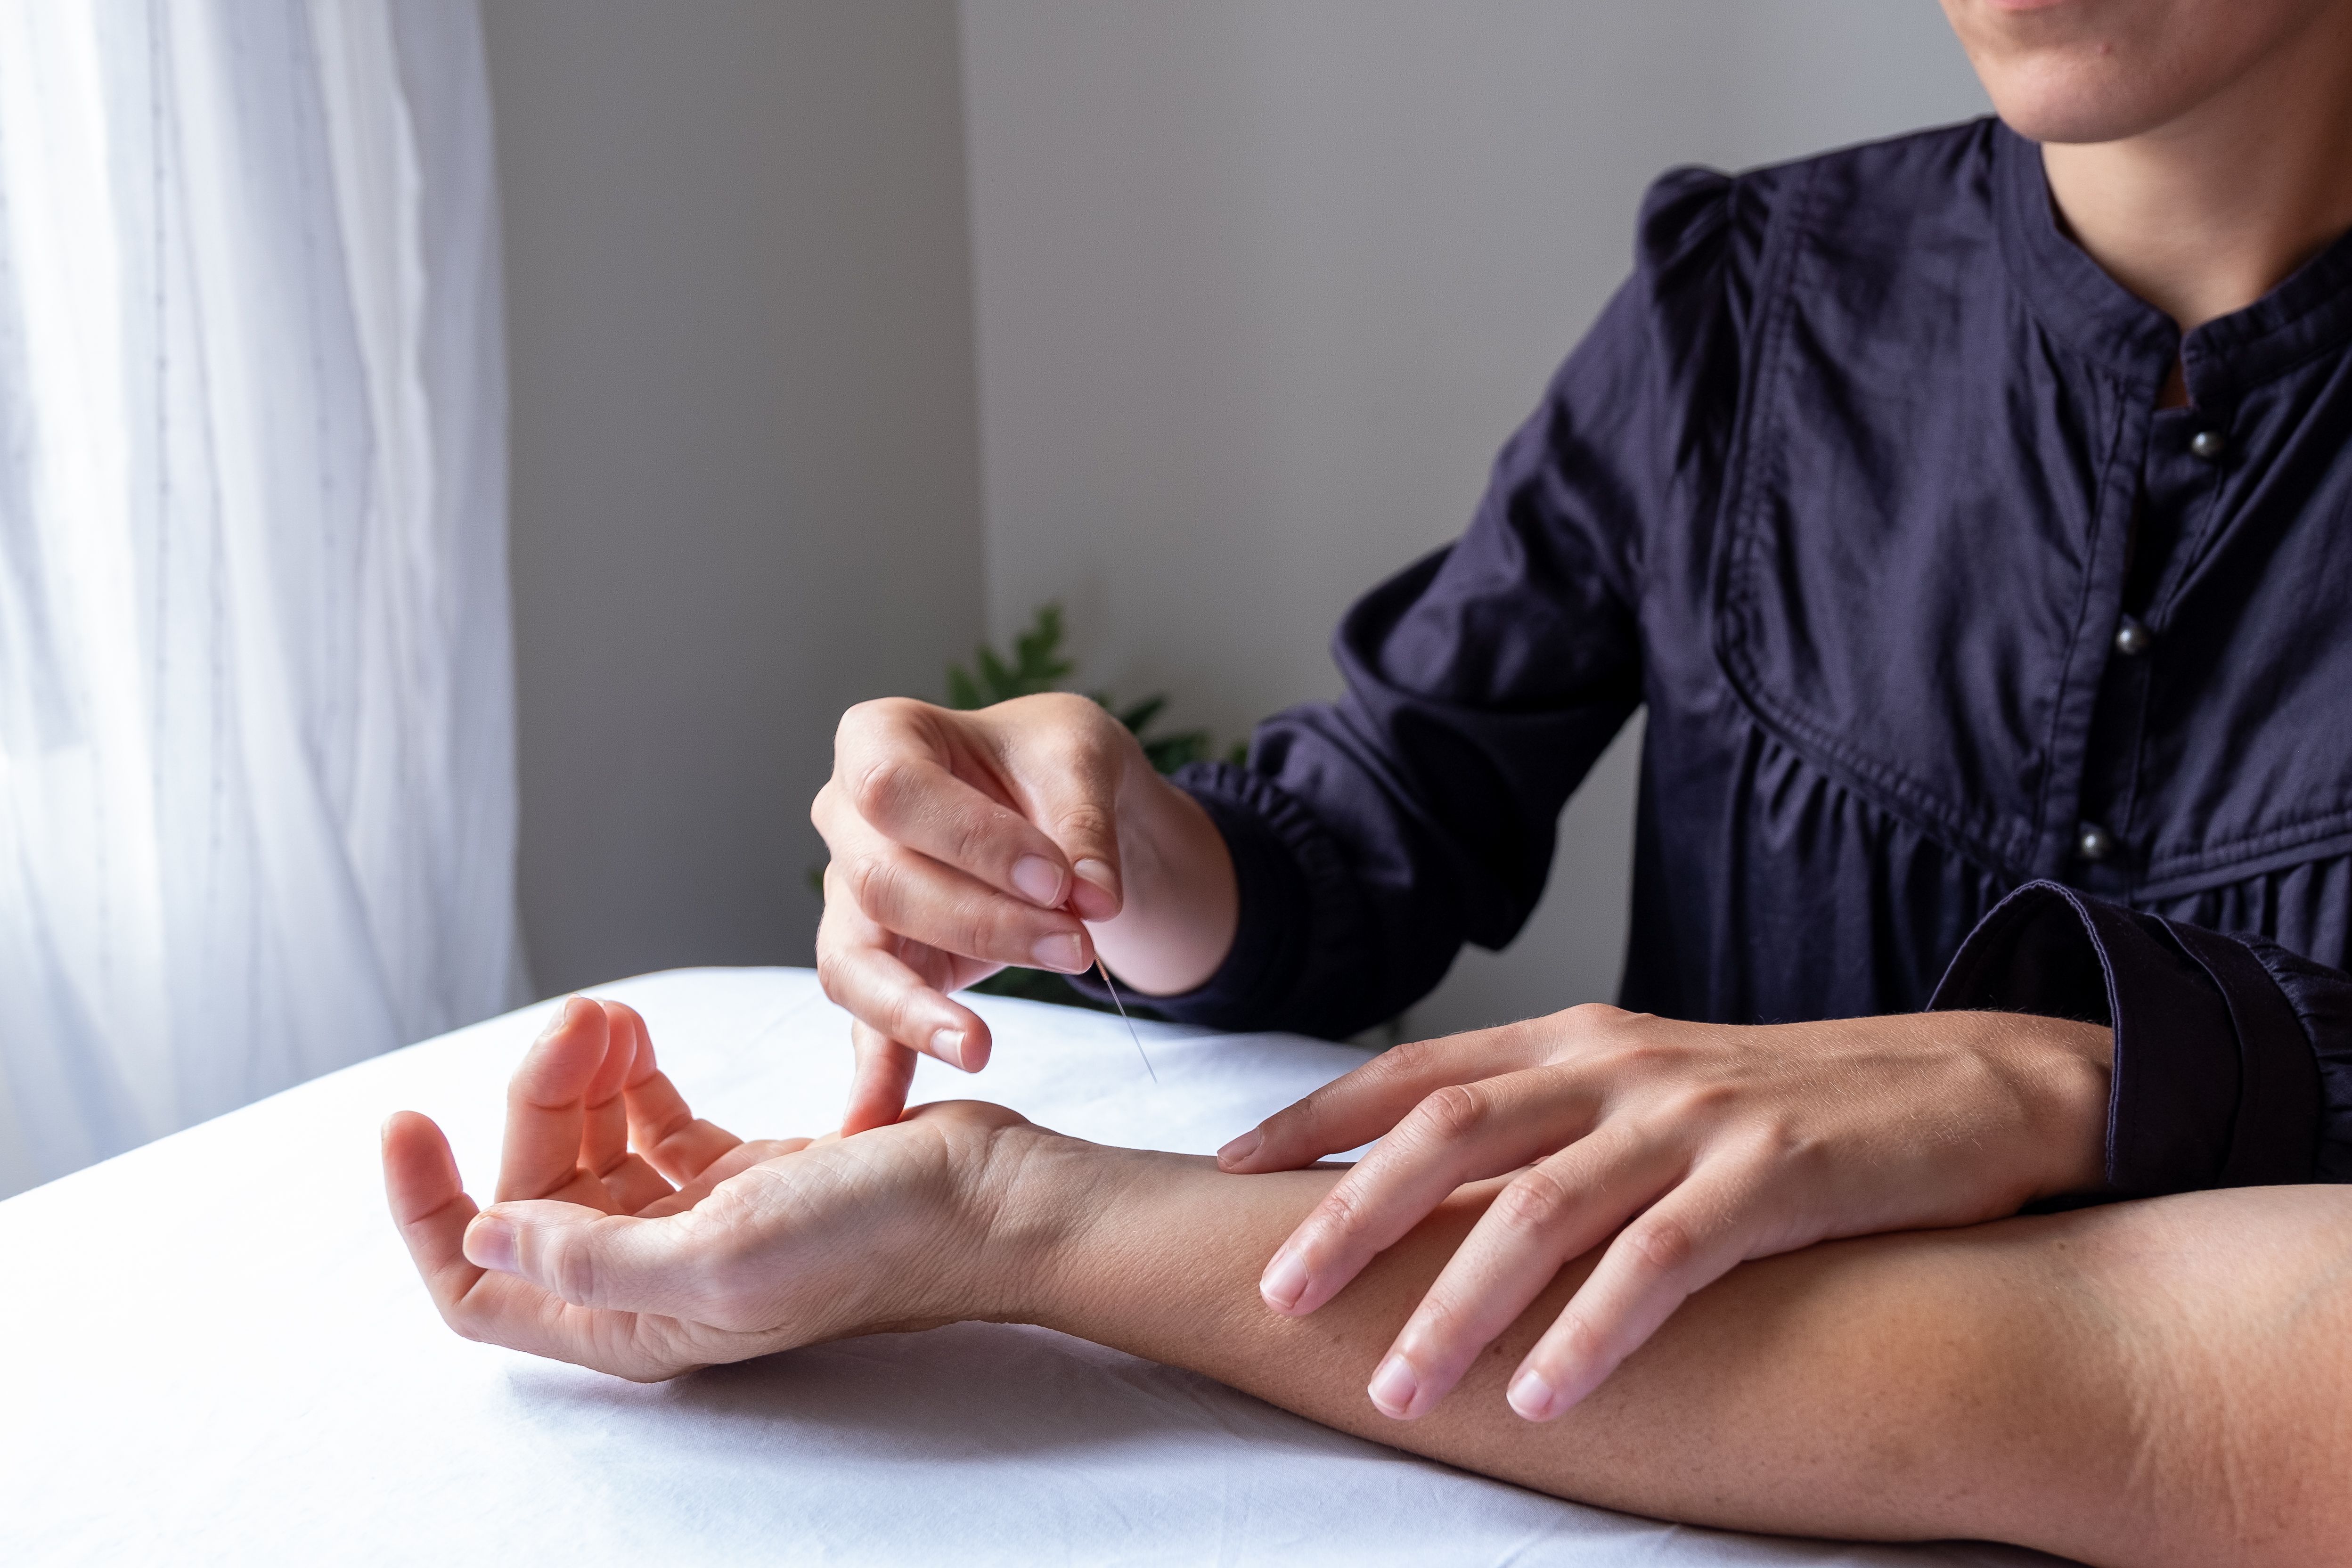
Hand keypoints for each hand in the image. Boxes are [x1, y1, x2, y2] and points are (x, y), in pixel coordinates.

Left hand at [382, 995, 1045, 1380]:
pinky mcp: (742, 1176)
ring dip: (584, 1076)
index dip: (425, 1210)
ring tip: (614, 1015)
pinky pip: (652, 1124)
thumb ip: (591, 1260)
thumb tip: (481, 1239)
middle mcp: (655, 1279)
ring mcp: (699, 1225)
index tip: (406, 1119)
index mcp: (635, 1319)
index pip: (478, 1287)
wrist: (986, 1199)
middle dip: (538, 1097)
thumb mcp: (721, 1255)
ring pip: (593, 1148)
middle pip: (536, 1191)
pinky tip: (641, 1035)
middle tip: (584, 1016)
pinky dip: (632, 1077)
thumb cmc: (872, 1239)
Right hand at [811, 693, 1235, 1133]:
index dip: (972, 842)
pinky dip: (874, 1073)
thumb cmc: (1052, 763)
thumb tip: (1092, 902)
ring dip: (921, 1010)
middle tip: (1075, 947)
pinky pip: (865, 1024)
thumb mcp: (1084, 757)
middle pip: (881, 882)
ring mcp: (850, 900)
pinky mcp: (879, 967)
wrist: (1056, 805)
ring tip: (980, 1046)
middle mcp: (844, 819)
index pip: (894, 792)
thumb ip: (1084, 823)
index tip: (1059, 880)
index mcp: (878, 739)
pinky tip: (873, 1123)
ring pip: (856, 963)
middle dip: (982, 923)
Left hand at [1217, 1004, 2111, 1423]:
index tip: (1231, 1167)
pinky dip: (1594, 1330)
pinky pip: (1663, 1262)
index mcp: (1578, 1042)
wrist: (1967, 1084)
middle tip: (1275, 1295)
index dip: (1317, 1114)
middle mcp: (1618, 1065)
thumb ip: (1550, 1130)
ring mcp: (1695, 1117)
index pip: (1419, 1072)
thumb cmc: (1787, 1105)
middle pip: (1448, 1131)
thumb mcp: (1650, 1094)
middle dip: (1350, 1215)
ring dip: (1457, 1303)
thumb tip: (1428, 1195)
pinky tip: (1544, 1395)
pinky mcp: (1777, 1176)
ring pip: (1541, 1207)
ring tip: (1396, 1388)